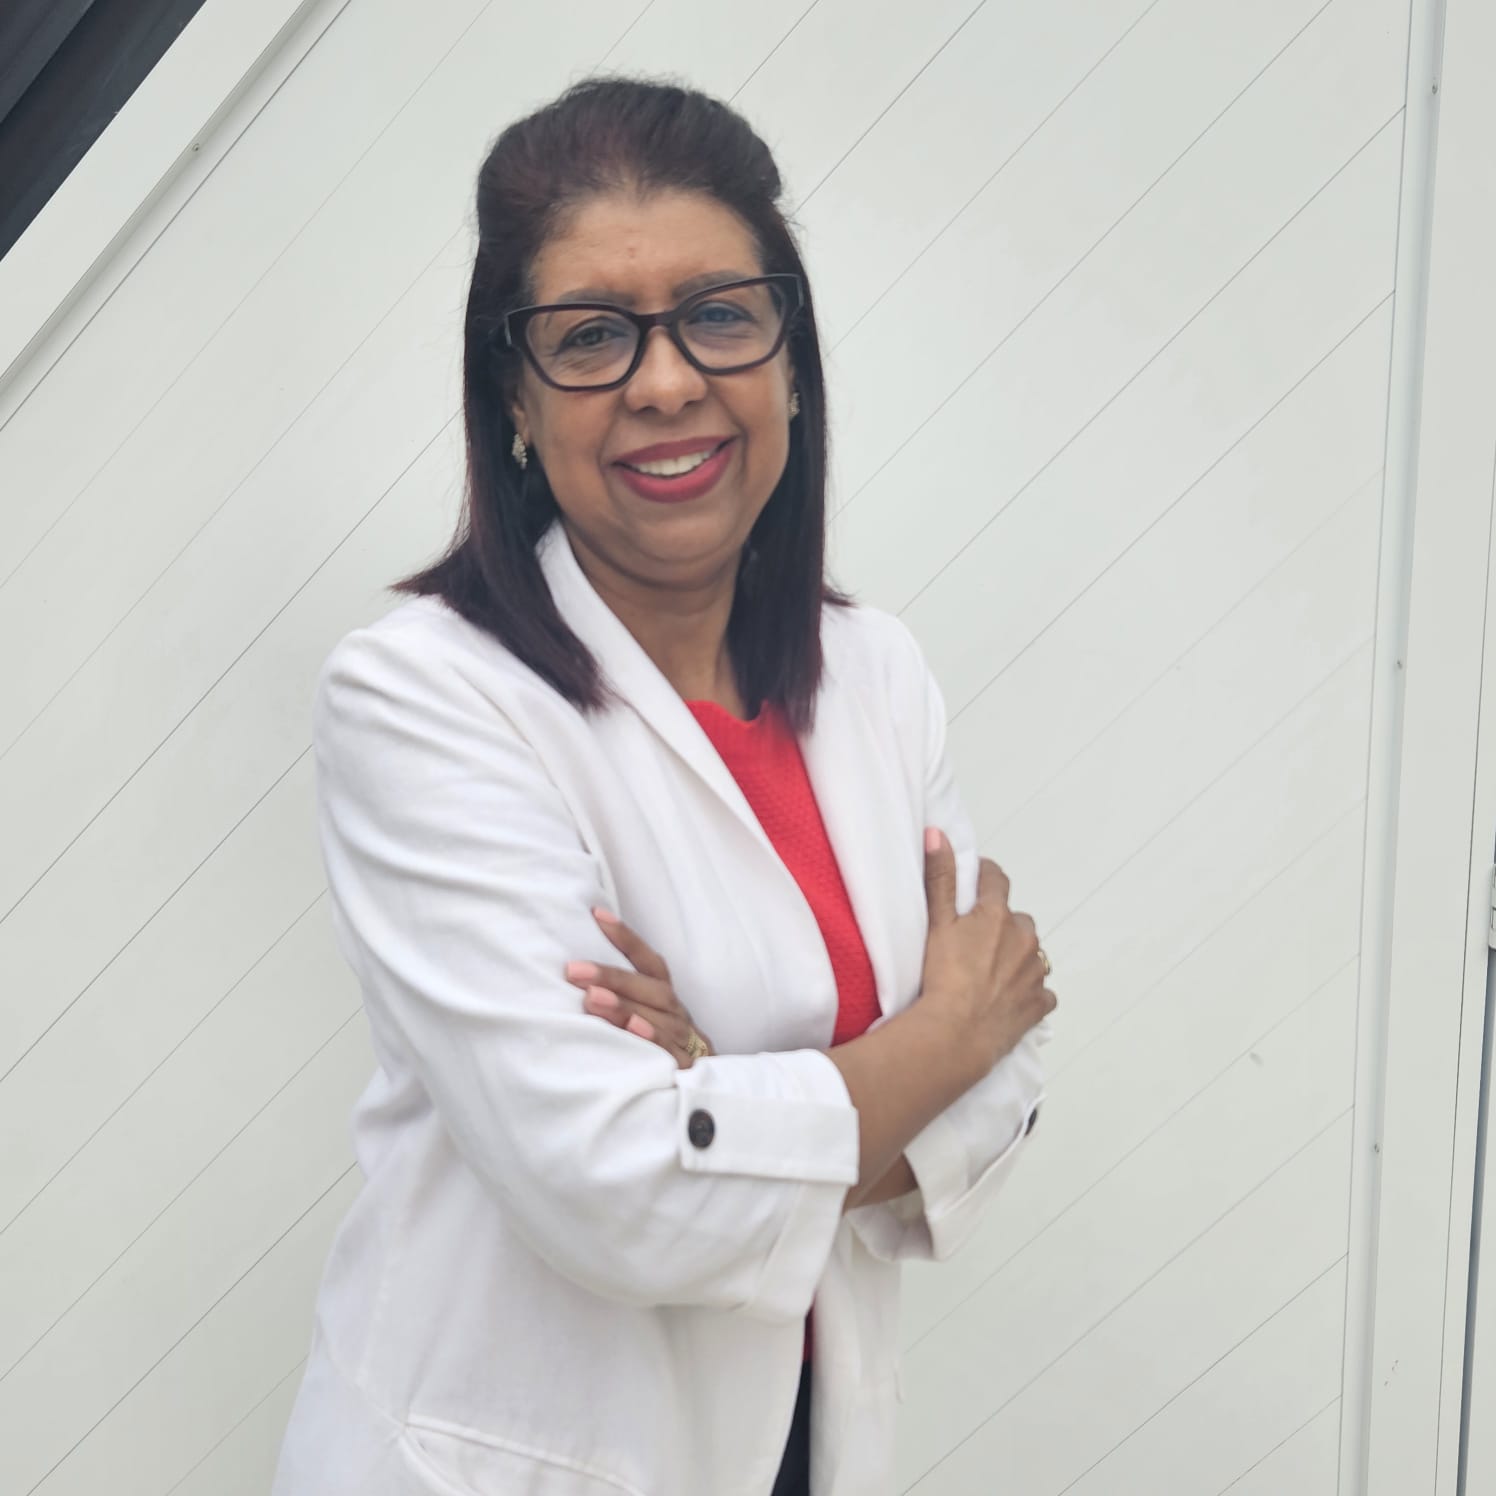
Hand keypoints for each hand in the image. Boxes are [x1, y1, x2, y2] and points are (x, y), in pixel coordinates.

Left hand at [564, 909, 714, 1067]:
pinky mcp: (688, 1068)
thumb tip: (579, 978)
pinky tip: (632, 1029)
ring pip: (658, 1017)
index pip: (649, 963)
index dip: (627, 938)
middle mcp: (676, 1013)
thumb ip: (624, 999)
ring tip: (591, 998)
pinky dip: (653, 1038)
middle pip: (651, 988)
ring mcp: (684, 1040)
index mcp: (666, 998)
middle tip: (573, 970)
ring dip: (624, 1005)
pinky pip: (671, 1051)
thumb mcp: (647, 1020)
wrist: (705, 1091)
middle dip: (612, 977)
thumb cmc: (663, 1050)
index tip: (597, 914)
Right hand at [919, 829, 1056, 1082]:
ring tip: (991, 970)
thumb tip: (937, 833)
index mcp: (998, 915)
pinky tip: (1011, 998)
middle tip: (976, 939)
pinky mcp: (1039, 1004)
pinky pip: (1042, 992)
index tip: (974, 882)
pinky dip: (1030, 991)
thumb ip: (939, 877)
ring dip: (1017, 956)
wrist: (956, 1033)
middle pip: (1017, 920)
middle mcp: (1025, 939)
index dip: (984, 876)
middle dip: (1002, 924)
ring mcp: (1035, 973)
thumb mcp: (936, 923)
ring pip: (1032, 954)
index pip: (996, 879)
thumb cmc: (943, 977)